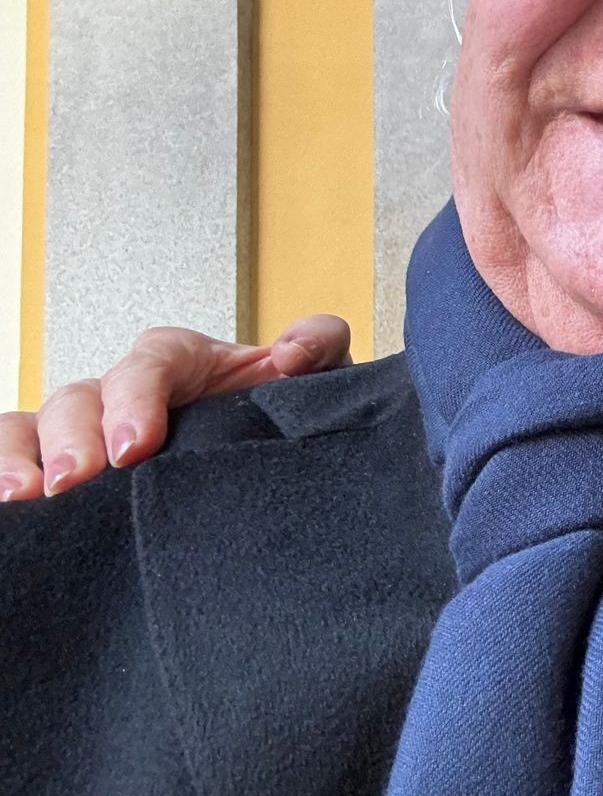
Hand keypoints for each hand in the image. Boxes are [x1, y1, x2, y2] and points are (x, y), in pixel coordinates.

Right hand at [0, 315, 352, 499]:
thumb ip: (317, 347)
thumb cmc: (277, 416)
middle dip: (74, 438)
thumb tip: (292, 351)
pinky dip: (4, 472)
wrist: (266, 464)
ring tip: (25, 497)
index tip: (136, 448)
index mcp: (178, 361)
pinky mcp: (60, 466)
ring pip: (34, 427)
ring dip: (23, 458)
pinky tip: (9, 509)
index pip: (149, 363)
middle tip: (75, 481)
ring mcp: (84, 429)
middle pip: (80, 397)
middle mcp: (120, 390)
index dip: (136, 398)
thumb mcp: (309, 381)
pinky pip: (15, 457)